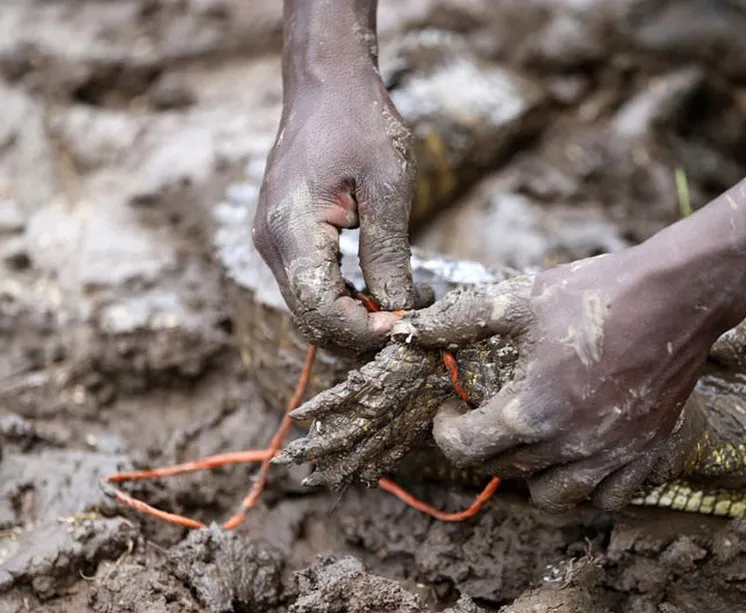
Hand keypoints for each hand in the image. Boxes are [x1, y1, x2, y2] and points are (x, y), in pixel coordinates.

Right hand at [252, 27, 416, 352]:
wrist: (326, 83)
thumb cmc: (359, 122)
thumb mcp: (387, 186)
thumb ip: (388, 252)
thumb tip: (397, 306)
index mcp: (291, 230)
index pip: (319, 309)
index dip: (362, 328)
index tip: (404, 322)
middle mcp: (271, 243)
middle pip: (309, 317)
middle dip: (359, 329)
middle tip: (409, 318)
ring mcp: (272, 241)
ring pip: (307, 305)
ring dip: (353, 314)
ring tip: (402, 302)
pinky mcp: (281, 237)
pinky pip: (308, 283)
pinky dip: (341, 295)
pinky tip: (378, 285)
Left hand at [390, 234, 731, 511]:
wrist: (677, 295)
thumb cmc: (597, 294)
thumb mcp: (519, 299)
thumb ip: (459, 319)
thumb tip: (410, 329)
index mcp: (532, 411)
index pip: (466, 450)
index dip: (445, 431)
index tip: (449, 410)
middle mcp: (571, 444)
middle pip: (507, 469)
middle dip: (486, 445)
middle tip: (487, 414)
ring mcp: (612, 454)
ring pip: (557, 496)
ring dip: (533, 475)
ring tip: (531, 441)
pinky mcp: (646, 451)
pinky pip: (609, 497)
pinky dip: (589, 487)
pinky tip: (580, 455)